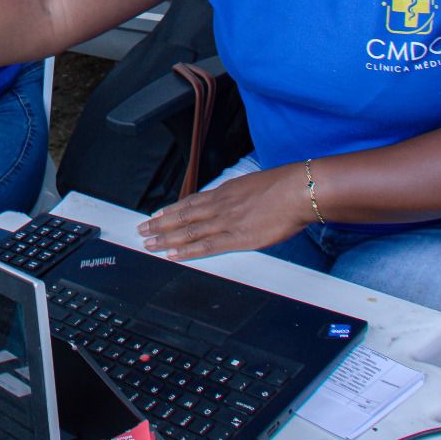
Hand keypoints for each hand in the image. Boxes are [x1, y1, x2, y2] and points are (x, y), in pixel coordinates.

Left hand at [135, 164, 309, 259]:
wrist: (298, 190)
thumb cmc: (283, 187)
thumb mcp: (254, 185)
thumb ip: (240, 196)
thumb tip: (237, 202)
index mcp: (224, 192)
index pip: (191, 202)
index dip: (171, 209)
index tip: (157, 214)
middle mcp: (219, 205)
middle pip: (182, 216)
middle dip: (160, 224)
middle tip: (142, 230)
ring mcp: (225, 221)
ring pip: (188, 231)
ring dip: (165, 238)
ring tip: (148, 242)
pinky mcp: (237, 238)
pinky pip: (205, 246)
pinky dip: (186, 251)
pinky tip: (173, 254)